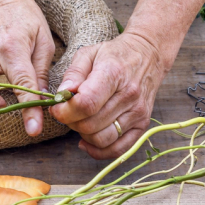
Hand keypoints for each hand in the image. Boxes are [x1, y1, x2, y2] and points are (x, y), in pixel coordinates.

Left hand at [50, 33, 172, 159]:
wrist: (148, 54)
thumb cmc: (114, 55)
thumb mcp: (89, 54)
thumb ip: (73, 74)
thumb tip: (61, 96)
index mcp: (113, 73)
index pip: (86, 104)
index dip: (65, 111)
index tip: (56, 108)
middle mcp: (129, 95)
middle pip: (91, 124)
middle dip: (71, 122)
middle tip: (67, 112)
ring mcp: (138, 112)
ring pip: (101, 139)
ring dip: (83, 135)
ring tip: (80, 120)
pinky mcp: (143, 124)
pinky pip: (118, 149)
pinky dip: (98, 151)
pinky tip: (87, 141)